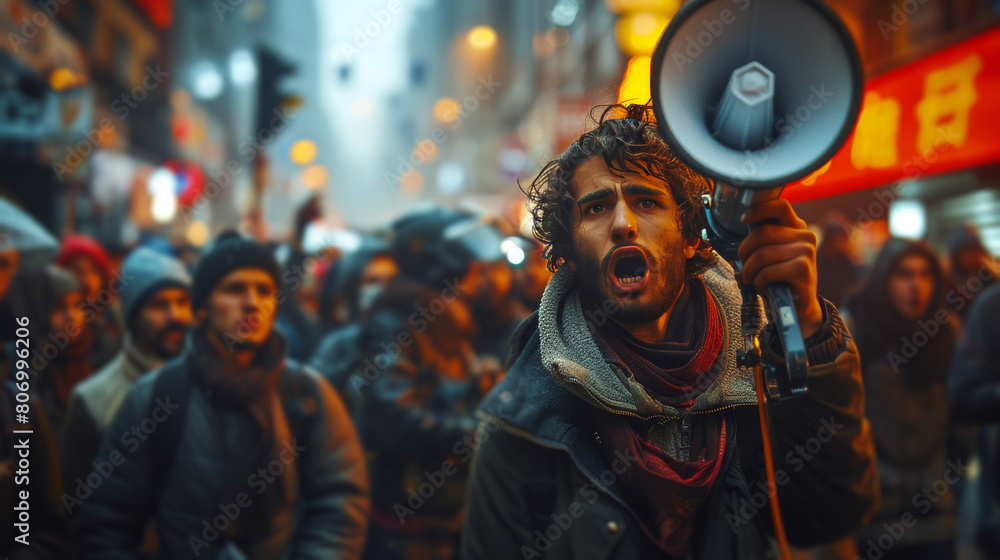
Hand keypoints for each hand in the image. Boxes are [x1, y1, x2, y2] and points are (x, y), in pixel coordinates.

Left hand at [737, 198, 822, 337]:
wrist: (798, 307)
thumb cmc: (779, 278)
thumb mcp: (772, 254)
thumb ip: (763, 238)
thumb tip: (743, 221)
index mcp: (797, 227)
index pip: (780, 206)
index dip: (759, 209)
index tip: (743, 220)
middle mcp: (806, 236)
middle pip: (762, 233)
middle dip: (744, 252)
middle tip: (743, 268)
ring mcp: (807, 251)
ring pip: (762, 254)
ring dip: (750, 270)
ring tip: (752, 279)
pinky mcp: (803, 269)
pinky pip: (767, 271)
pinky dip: (758, 281)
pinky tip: (763, 287)